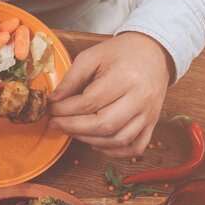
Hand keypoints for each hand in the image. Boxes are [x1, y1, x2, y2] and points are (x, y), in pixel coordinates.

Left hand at [49, 32, 171, 157]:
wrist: (154, 52)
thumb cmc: (120, 53)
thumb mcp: (92, 56)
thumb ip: (71, 78)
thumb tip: (53, 101)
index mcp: (126, 77)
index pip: (89, 103)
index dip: (64, 110)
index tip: (50, 110)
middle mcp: (141, 98)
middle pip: (103, 125)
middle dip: (73, 127)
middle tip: (56, 123)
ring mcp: (149, 114)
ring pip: (117, 139)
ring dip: (89, 140)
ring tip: (72, 131)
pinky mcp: (152, 123)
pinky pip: (135, 147)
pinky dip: (114, 152)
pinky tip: (96, 142)